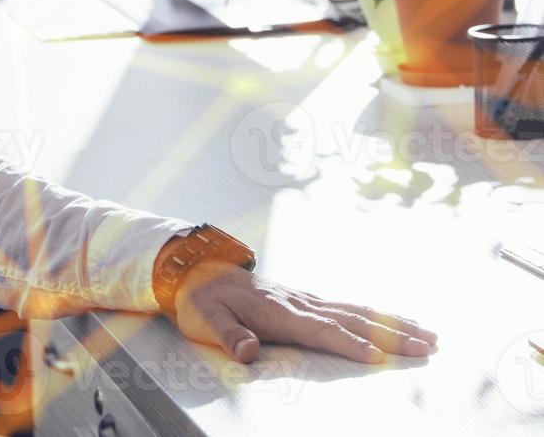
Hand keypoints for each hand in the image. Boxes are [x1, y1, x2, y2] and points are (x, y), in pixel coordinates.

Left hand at [169, 261, 436, 363]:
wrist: (199, 270)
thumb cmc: (203, 298)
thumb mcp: (205, 317)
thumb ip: (228, 334)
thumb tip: (247, 351)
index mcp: (278, 311)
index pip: (321, 330)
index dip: (349, 344)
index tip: (378, 357)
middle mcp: (299, 303)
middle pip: (352, 320)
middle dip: (391, 335)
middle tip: (428, 346)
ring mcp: (306, 300)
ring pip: (357, 312)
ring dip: (394, 324)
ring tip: (428, 334)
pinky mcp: (308, 301)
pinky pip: (349, 308)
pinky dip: (378, 315)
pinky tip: (397, 321)